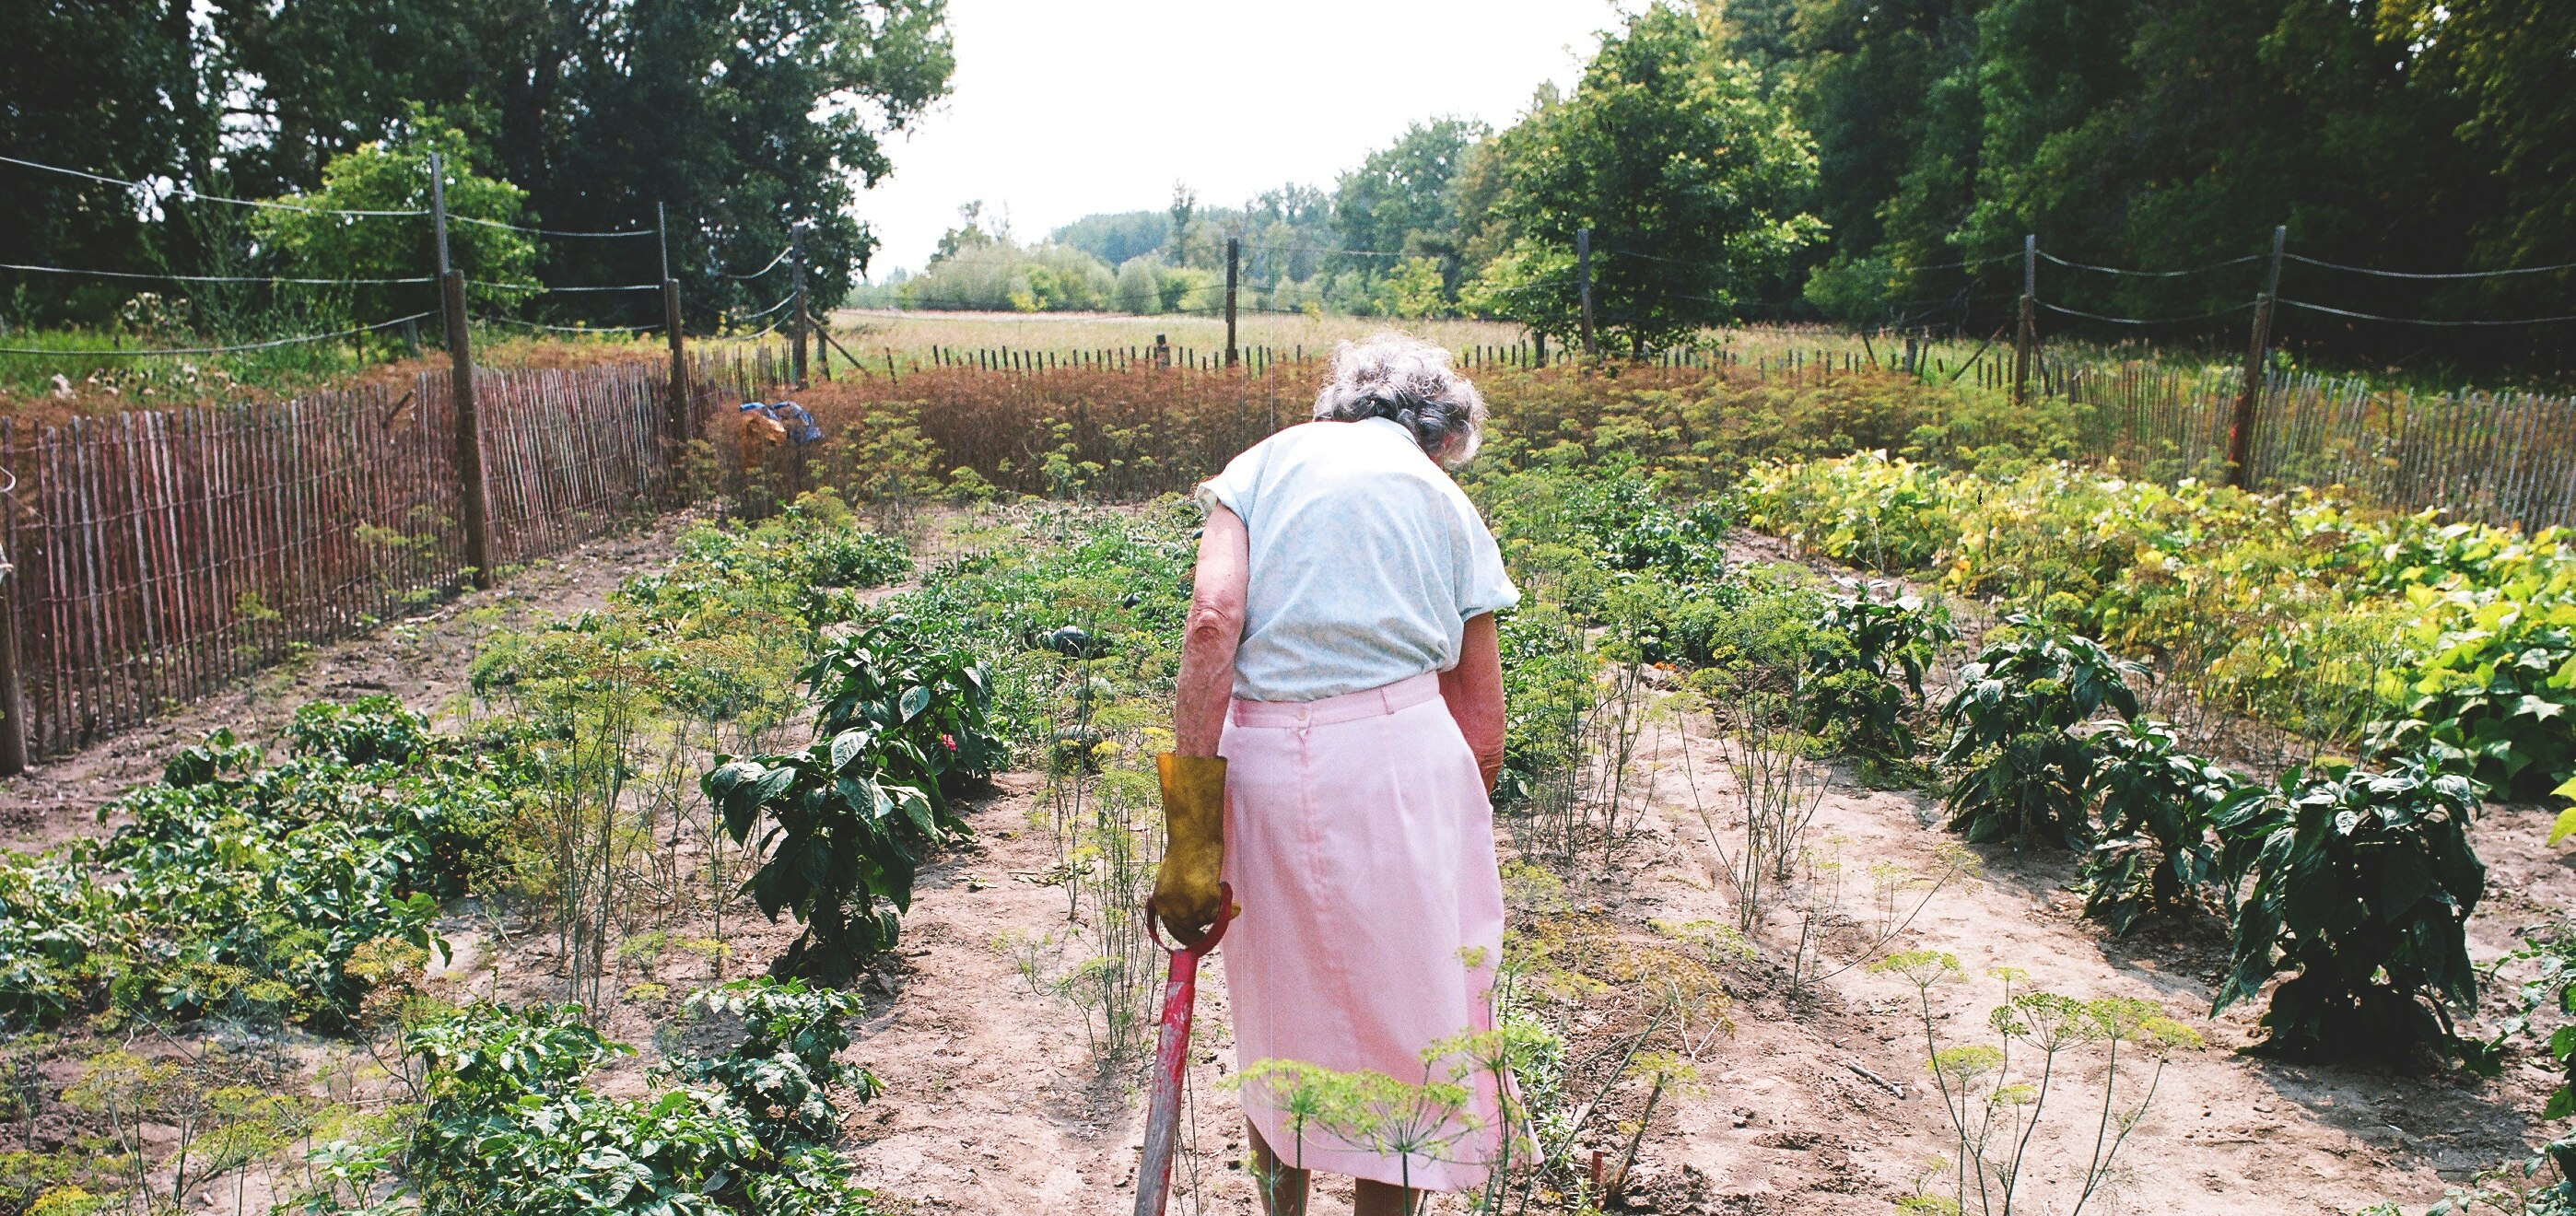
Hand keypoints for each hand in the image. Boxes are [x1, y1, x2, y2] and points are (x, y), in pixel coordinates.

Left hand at [1152, 753, 1227, 944]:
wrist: (1193, 838)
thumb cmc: (1185, 852)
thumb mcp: (1173, 881)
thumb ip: (1178, 900)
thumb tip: (1192, 921)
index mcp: (1161, 902)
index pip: (1173, 930)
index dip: (1188, 938)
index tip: (1199, 942)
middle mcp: (1173, 908)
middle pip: (1193, 930)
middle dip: (1206, 932)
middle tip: (1218, 931)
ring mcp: (1189, 907)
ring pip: (1209, 920)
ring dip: (1218, 911)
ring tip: (1221, 891)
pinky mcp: (1206, 901)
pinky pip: (1221, 912)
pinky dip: (1228, 905)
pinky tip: (1230, 894)